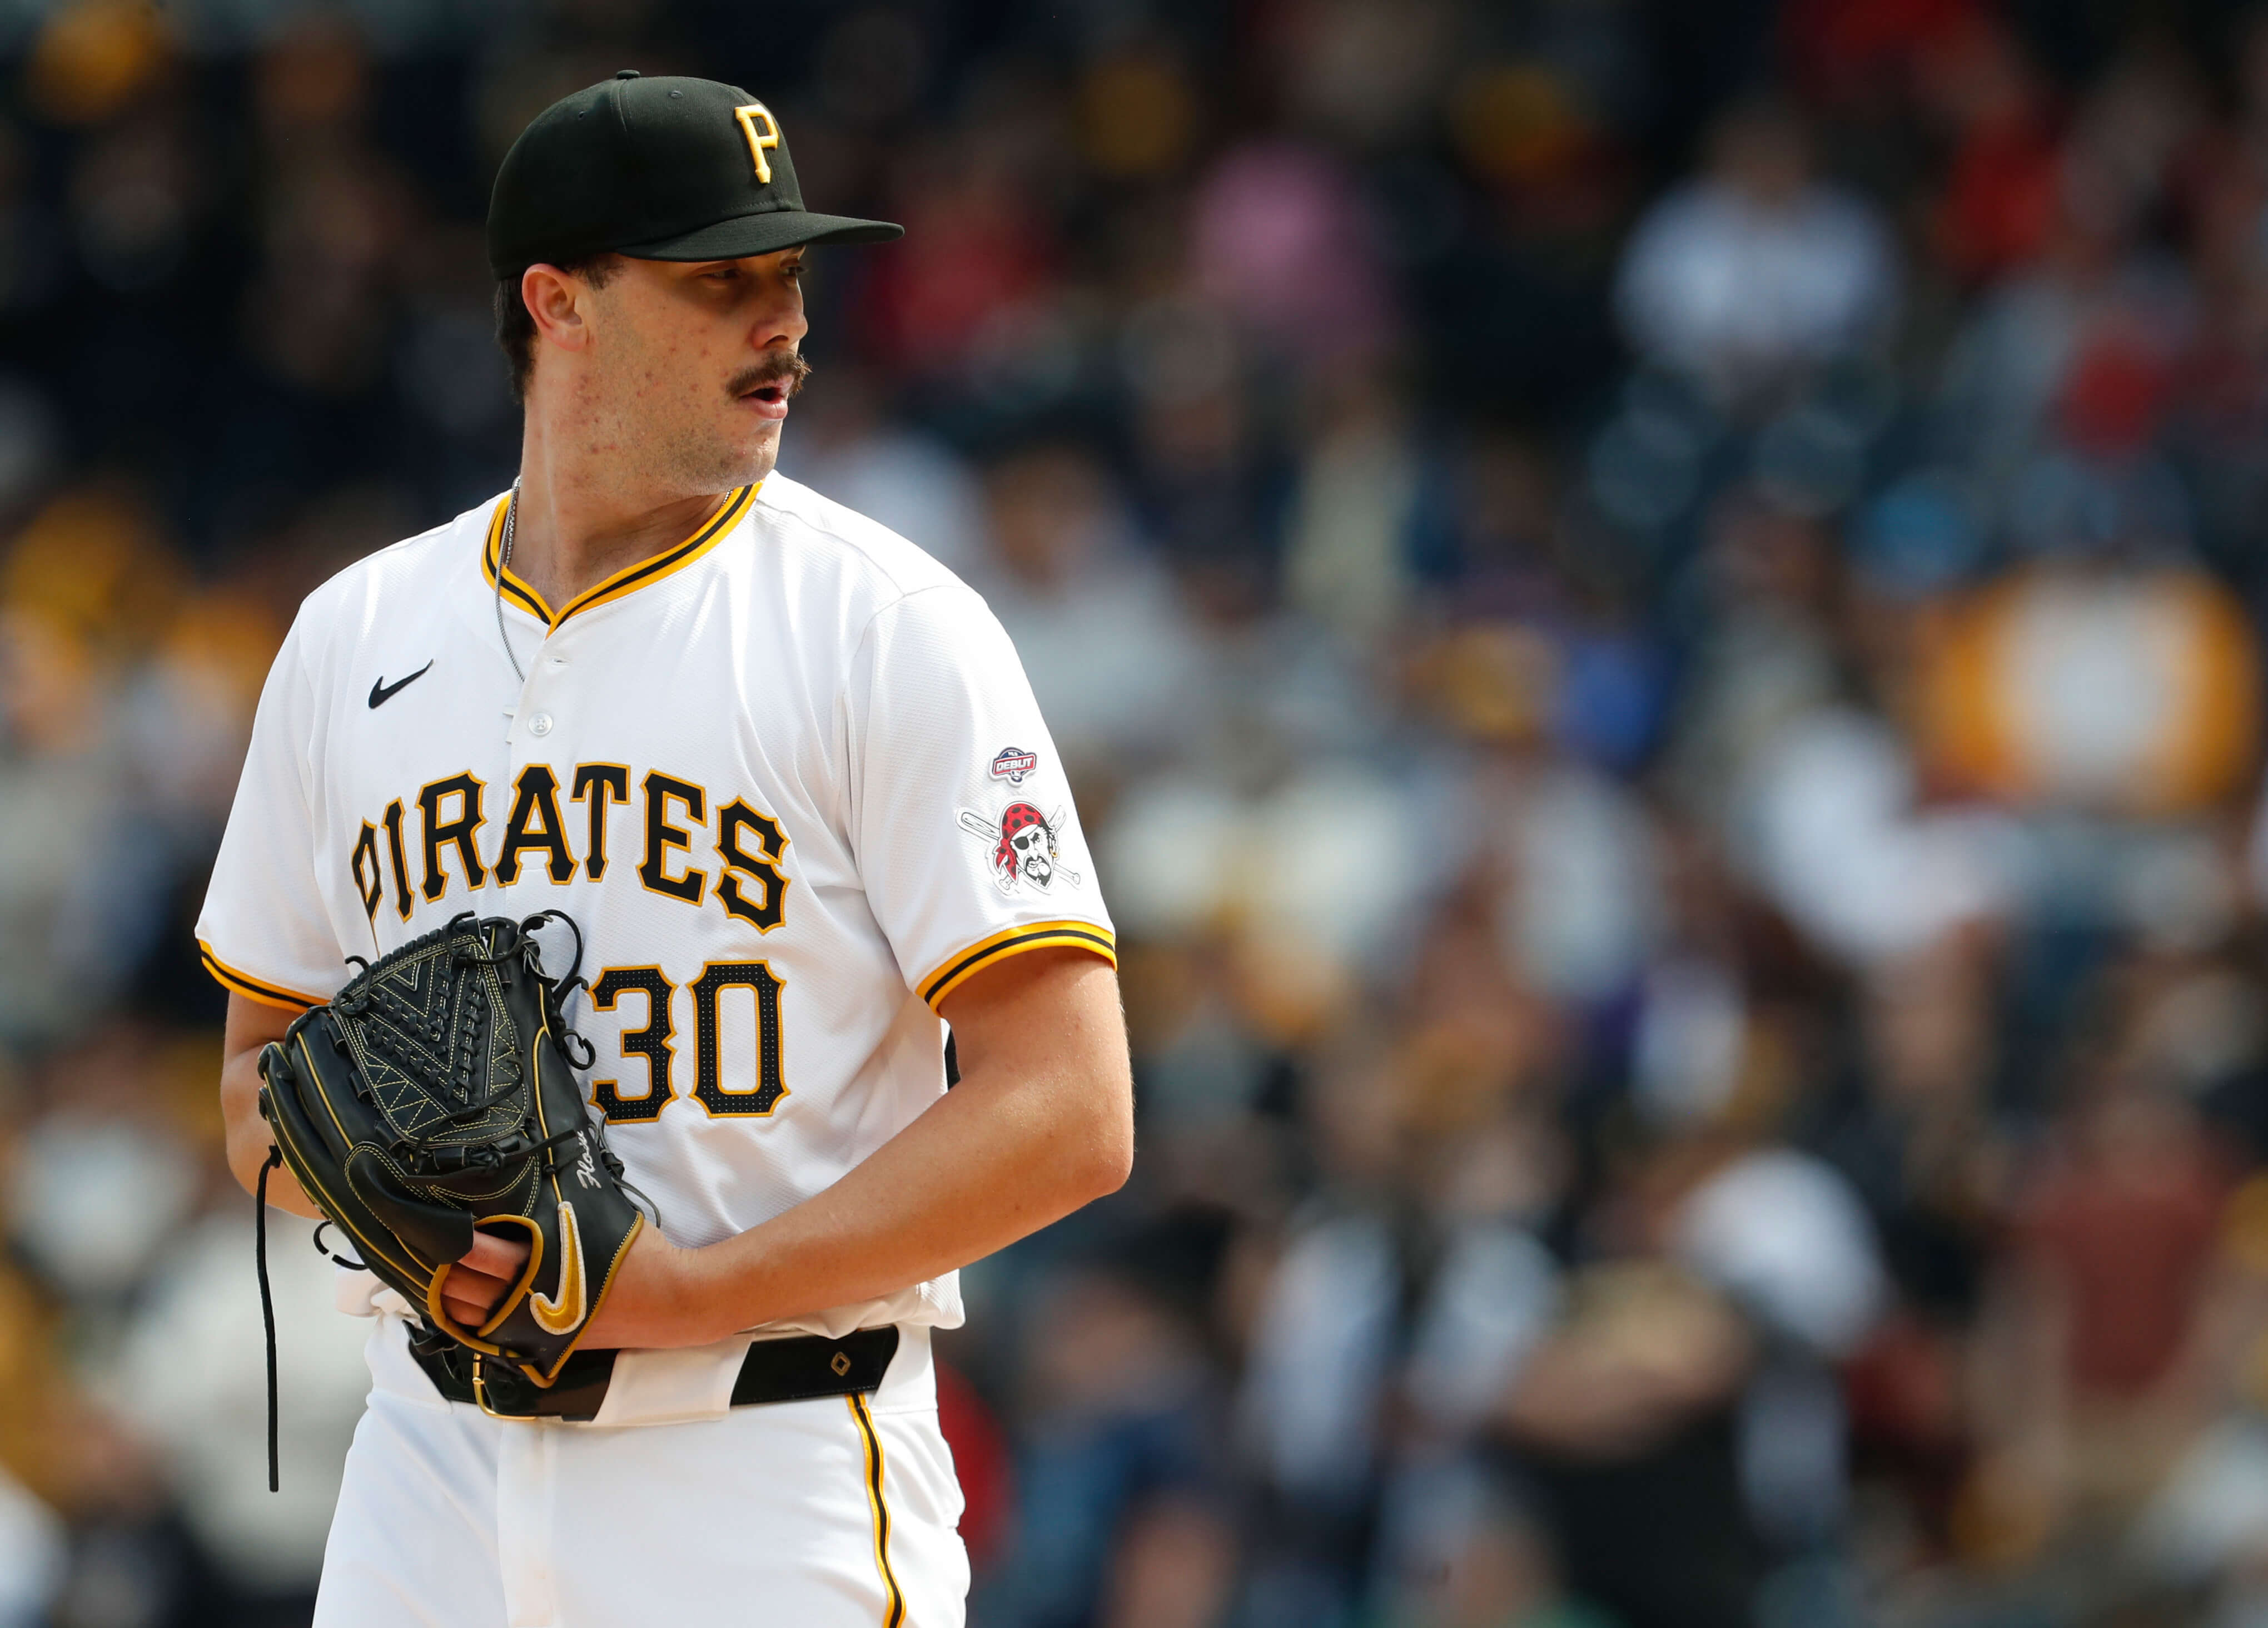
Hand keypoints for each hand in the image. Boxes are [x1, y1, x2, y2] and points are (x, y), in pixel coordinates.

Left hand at [437, 1223, 712, 1349]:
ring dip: (446, 1293)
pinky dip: (466, 1319)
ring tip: (429, 1270)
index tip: (430, 1219)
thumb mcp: (600, 1217)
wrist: (672, 1302)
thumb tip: (533, 1176)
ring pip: (468, 1315)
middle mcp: (529, 1302)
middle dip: (437, 1265)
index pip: (478, 1254)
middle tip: (421, 1241)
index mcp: (543, 1266)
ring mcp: (531, 1330)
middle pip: (462, 1287)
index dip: (450, 1238)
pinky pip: (487, 1335)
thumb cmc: (640, 1253)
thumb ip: (563, 1201)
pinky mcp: (539, 1345)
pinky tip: (456, 1302)